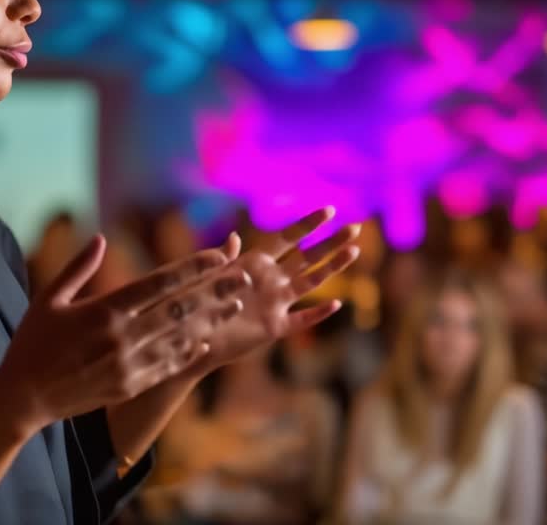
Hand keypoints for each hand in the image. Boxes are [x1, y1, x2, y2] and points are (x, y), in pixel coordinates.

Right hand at [0, 235, 249, 434]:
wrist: (23, 397)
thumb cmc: (32, 343)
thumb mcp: (49, 299)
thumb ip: (78, 268)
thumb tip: (102, 238)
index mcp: (104, 310)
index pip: (160, 282)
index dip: (193, 267)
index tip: (219, 255)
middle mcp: (121, 336)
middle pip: (180, 308)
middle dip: (215, 291)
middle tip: (244, 277)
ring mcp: (128, 364)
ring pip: (181, 338)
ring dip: (211, 321)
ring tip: (235, 306)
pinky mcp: (129, 386)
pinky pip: (167, 366)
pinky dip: (189, 352)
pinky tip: (206, 340)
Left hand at [200, 207, 360, 367]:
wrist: (191, 337)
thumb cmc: (196, 302)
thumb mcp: (207, 275)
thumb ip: (222, 258)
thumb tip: (234, 237)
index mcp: (255, 262)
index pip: (288, 239)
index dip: (308, 225)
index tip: (329, 209)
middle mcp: (271, 280)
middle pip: (307, 257)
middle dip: (331, 242)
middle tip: (355, 227)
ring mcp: (276, 303)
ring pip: (310, 282)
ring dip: (332, 268)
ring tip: (354, 251)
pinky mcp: (274, 328)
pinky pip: (301, 320)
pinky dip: (317, 313)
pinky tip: (335, 304)